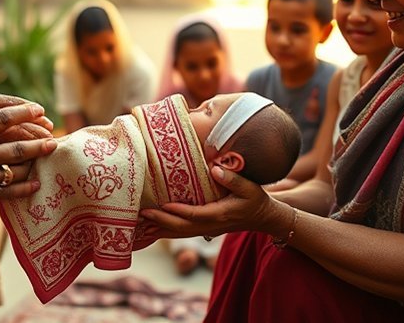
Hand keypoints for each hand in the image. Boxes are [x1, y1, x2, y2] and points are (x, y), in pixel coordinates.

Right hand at [0, 99, 57, 216]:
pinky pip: (7, 193)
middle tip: (54, 139)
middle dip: (39, 142)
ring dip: (34, 164)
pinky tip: (35, 185)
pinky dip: (24, 189)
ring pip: (16, 170)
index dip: (24, 113)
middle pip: (18, 146)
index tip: (39, 110)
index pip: (3, 118)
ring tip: (47, 158)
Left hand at [139, 166, 286, 238]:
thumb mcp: (250, 187)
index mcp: (220, 215)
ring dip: (161, 229)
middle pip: (183, 228)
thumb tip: (215, 169)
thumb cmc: (256, 200)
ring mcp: (207, 230)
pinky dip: (168, 231)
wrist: (263, 217)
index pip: (196, 215)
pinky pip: (183, 233)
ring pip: (181, 233)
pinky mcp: (205, 229)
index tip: (163, 205)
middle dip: (162, 222)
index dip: (179, 212)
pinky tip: (154, 229)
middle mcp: (211, 225)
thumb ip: (233, 179)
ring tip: (140, 225)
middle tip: (142, 214)